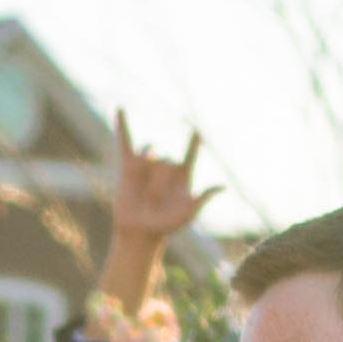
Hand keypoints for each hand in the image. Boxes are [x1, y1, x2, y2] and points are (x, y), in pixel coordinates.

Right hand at [107, 112, 211, 249]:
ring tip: (146, 192)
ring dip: (149, 173)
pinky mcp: (129, 165)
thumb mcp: (188, 213)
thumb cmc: (166, 225)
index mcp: (182, 175)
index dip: (193, 143)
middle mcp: (165, 167)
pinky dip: (122, 124)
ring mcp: (147, 165)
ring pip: (152, 152)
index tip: (196, 132)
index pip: (190, 153)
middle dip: (161, 181)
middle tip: (155, 202)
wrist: (139, 232)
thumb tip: (222, 187)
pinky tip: (120, 109)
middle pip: (167, 159)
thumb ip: (203, 198)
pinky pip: (125, 141)